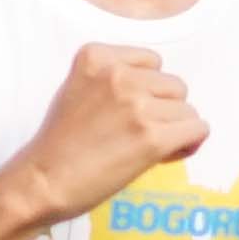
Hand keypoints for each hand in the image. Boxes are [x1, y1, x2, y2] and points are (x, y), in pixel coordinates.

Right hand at [0, 43, 204, 227]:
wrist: (41, 183)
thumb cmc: (58, 146)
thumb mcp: (77, 91)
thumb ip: (113, 82)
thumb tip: (162, 96)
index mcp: (96, 56)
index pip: (152, 62)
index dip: (149, 90)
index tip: (131, 113)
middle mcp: (117, 75)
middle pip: (174, 86)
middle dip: (164, 110)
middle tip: (138, 135)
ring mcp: (135, 104)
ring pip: (188, 110)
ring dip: (175, 130)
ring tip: (146, 148)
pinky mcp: (151, 137)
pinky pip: (197, 130)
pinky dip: (189, 144)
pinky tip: (167, 155)